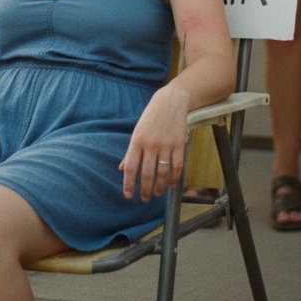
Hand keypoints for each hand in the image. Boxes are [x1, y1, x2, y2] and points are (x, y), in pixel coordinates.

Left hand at [119, 86, 188, 202]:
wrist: (171, 101)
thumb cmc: (151, 117)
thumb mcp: (137, 132)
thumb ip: (130, 151)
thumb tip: (121, 168)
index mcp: (136, 141)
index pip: (130, 167)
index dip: (128, 184)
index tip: (129, 195)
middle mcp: (150, 144)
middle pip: (147, 174)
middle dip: (145, 190)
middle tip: (144, 199)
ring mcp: (165, 145)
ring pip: (162, 173)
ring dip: (159, 187)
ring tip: (156, 193)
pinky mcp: (179, 144)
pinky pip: (177, 167)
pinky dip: (174, 179)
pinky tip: (171, 185)